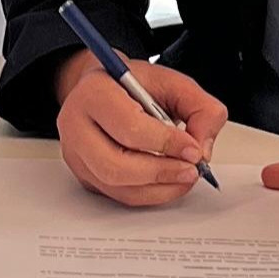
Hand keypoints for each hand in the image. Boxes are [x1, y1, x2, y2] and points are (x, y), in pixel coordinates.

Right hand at [55, 52, 225, 206]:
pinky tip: (168, 181)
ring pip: (116, 186)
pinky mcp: (84, 174)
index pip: (128, 126)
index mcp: (94, 92)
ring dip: (158, 188)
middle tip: (191, 170)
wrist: (104, 88)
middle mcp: (76, 124)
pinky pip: (118, 195)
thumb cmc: (134, 84)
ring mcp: (76, 154)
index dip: (166, 143)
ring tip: (184, 176)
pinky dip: (149, 193)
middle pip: (115, 165)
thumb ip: (200, 108)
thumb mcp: (172, 82)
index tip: (193, 149)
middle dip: (161, 172)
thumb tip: (202, 149)